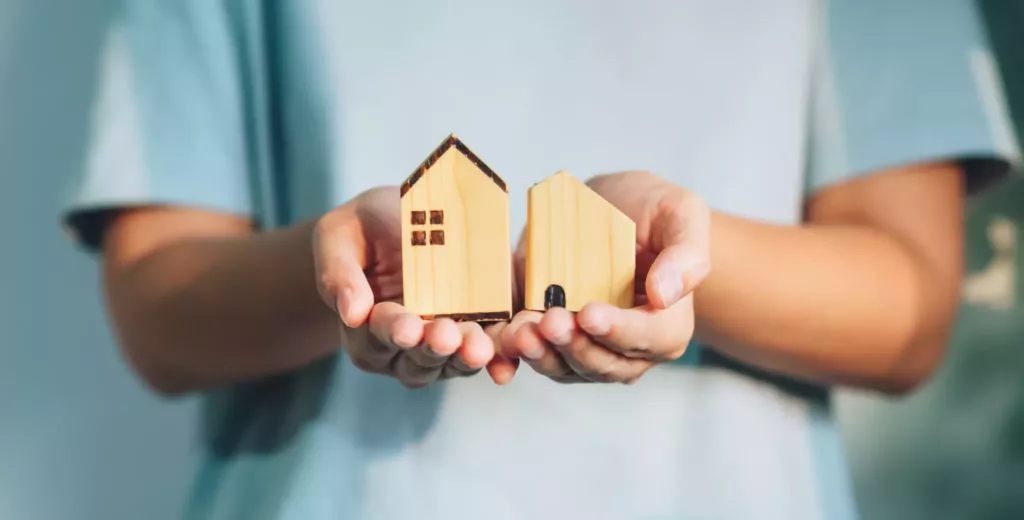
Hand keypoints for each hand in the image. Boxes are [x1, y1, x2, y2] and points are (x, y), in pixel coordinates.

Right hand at [313, 186, 505, 387]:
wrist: (403, 221)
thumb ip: (338, 271)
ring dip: (464, 357)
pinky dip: (496, 359)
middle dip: (431, 348)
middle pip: (415, 358)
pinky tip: (504, 361)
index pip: (376, 335)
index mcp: (364, 329)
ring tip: (477, 347)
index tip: (405, 326)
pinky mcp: (474, 336)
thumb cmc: (364, 230)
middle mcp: (400, 349)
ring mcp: (439, 348)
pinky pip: (485, 354)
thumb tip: (351, 313)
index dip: (391, 330)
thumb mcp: (339, 236)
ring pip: (450, 363)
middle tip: (447, 337)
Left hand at [501, 171, 710, 383]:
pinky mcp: (550, 342)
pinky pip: (533, 356)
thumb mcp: (681, 214)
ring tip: (521, 332)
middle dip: (574, 345)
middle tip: (550, 321)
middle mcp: (628, 349)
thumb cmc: (653, 212)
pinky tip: (502, 342)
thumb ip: (686, 255)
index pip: (649, 338)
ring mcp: (587, 349)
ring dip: (541, 354)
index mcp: (667, 326)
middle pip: (603, 362)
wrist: (610, 207)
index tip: (591, 314)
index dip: (619, 331)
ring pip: (565, 367)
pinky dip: (514, 355)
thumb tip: (665, 295)